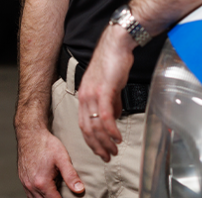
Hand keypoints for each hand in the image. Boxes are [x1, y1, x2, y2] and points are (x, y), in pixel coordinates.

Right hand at [17, 125, 84, 196]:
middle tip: (63, 194)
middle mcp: (31, 185)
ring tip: (55, 191)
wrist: (30, 134)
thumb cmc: (46, 144)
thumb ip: (71, 176)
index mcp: (42, 182)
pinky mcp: (22, 179)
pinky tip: (46, 188)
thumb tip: (80, 190)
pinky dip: (38, 195)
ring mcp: (25, 182)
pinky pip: (29, 194)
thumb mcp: (62, 158)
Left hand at [76, 24, 134, 161]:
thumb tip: (114, 117)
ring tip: (114, 150)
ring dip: (105, 141)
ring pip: (96, 125)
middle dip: (97, 146)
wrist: (116, 45)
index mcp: (84, 96)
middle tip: (107, 156)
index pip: (84, 125)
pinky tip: (117, 137)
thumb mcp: (109, 86)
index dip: (91, 141)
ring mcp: (93, 94)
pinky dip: (111, 130)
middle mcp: (85, 97)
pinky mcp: (104, 90)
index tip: (100, 151)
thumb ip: (111, 102)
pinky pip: (105, 116)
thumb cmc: (113, 62)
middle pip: (88, 129)